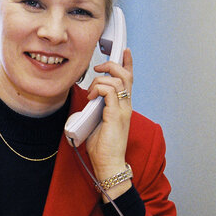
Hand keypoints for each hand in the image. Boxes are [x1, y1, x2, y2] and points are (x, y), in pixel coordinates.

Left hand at [86, 48, 133, 196]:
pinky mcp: (116, 115)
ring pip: (117, 80)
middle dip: (112, 65)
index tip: (125, 51)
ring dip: (101, 80)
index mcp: (123, 106)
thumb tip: (86, 101)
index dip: (127, 63)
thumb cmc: (103, 148)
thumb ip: (95, 109)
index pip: (129, 79)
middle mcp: (126, 105)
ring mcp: (123, 110)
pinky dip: (99, 89)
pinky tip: (91, 97)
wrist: (109, 164)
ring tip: (91, 92)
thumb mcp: (97, 122)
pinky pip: (110, 91)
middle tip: (98, 69)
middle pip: (126, 75)